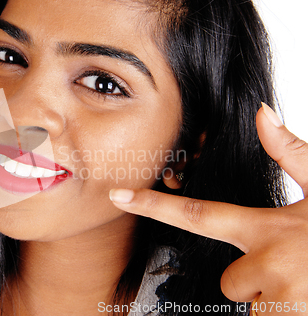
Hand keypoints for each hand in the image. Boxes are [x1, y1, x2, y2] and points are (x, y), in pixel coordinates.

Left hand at [110, 103, 307, 314]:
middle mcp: (265, 267)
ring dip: (270, 294)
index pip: (194, 213)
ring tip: (304, 280)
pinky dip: (283, 308)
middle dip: (250, 275)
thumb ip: (291, 152)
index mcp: (264, 228)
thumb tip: (261, 113)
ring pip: (248, 303)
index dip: (153, 204)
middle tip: (291, 263)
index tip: (120, 196)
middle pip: (227, 281)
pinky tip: (306, 293)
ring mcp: (279, 302)